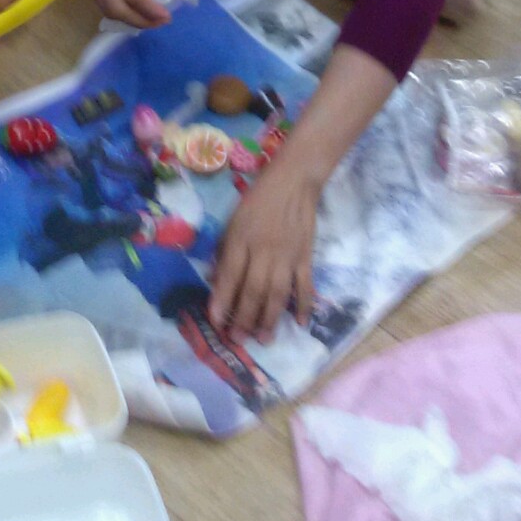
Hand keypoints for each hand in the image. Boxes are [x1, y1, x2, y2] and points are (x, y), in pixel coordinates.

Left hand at [208, 151, 321, 338]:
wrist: (294, 181)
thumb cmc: (258, 200)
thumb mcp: (233, 220)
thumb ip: (224, 250)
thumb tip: (214, 279)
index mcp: (241, 239)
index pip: (229, 274)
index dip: (221, 299)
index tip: (215, 321)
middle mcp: (263, 250)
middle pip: (253, 290)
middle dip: (244, 318)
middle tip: (238, 339)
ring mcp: (287, 255)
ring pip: (277, 293)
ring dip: (270, 319)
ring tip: (263, 339)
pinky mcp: (306, 257)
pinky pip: (305, 285)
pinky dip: (304, 305)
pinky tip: (299, 323)